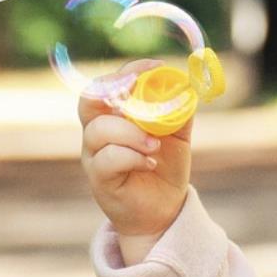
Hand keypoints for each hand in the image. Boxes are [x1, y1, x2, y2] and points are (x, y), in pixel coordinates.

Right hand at [78, 59, 193, 245]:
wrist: (163, 209)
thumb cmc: (164, 166)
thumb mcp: (178, 134)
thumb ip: (179, 109)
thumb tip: (187, 84)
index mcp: (114, 114)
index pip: (109, 83)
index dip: (128, 70)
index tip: (155, 67)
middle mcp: (98, 131)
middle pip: (89, 100)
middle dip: (114, 89)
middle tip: (139, 90)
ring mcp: (94, 155)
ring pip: (99, 130)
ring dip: (131, 132)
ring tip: (155, 144)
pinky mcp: (99, 179)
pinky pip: (107, 159)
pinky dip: (131, 156)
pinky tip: (149, 162)